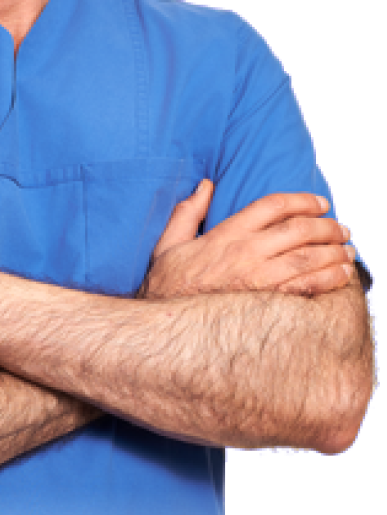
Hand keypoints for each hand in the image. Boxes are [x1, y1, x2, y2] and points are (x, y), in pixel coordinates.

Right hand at [138, 181, 354, 300]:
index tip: (320, 203)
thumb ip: (188, 212)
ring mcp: (259, 279)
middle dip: (326, 226)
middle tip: (342, 229)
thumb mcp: (168, 243)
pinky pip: (308, 287)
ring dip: (334, 251)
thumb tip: (206, 185)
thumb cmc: (167, 286)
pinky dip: (330, 279)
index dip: (301, 200)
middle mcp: (247, 252)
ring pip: (308, 257)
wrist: (167, 328)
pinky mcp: (268, 304)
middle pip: (298, 230)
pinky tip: (342, 275)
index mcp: (227, 234)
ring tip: (348, 250)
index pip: (272, 206)